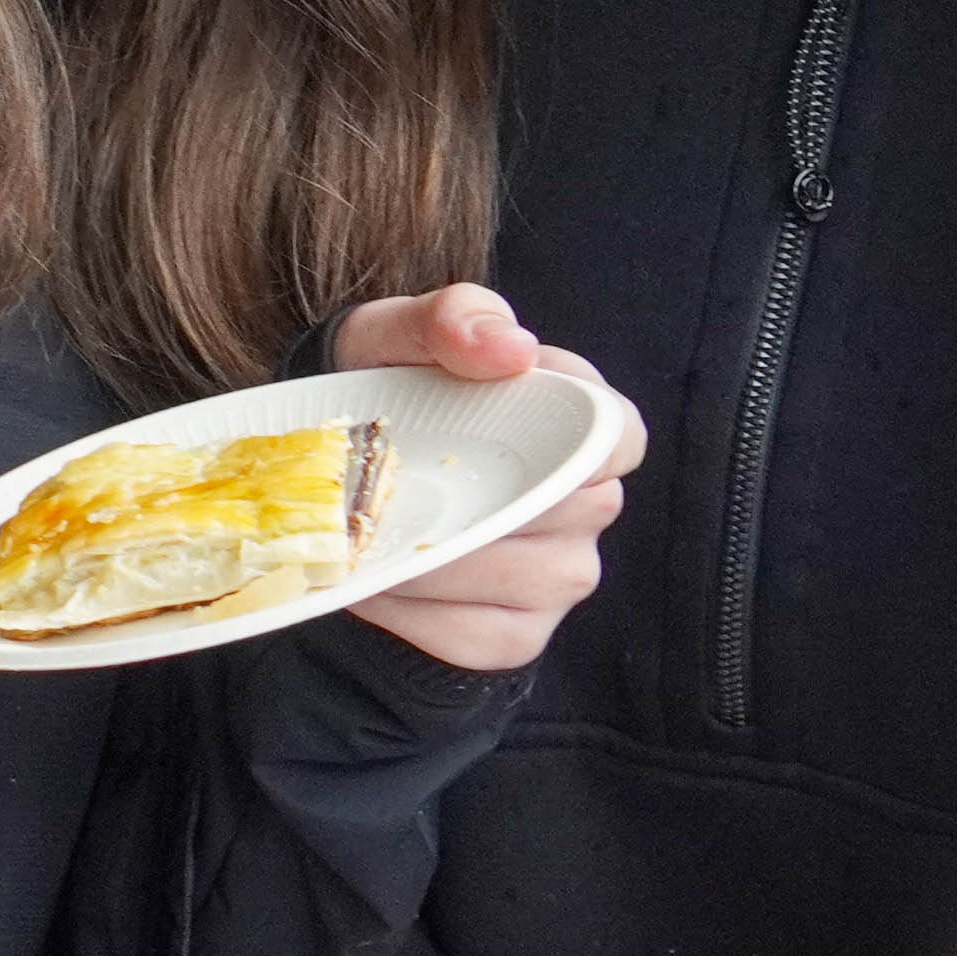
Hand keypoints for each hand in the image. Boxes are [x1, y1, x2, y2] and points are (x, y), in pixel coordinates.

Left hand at [325, 285, 641, 673]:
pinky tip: (374, 582)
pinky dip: (415, 615)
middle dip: (472, 505)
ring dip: (432, 564)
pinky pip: (478, 637)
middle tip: (391, 492)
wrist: (336, 469)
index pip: (621, 439)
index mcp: (580, 424)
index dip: (580, 444)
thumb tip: (512, 347)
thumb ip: (454, 318)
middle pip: (559, 518)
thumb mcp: (400, 334)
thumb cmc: (389, 390)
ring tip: (367, 537)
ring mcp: (561, 576)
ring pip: (518, 582)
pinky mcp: (517, 634)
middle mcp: (587, 506)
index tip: (506, 436)